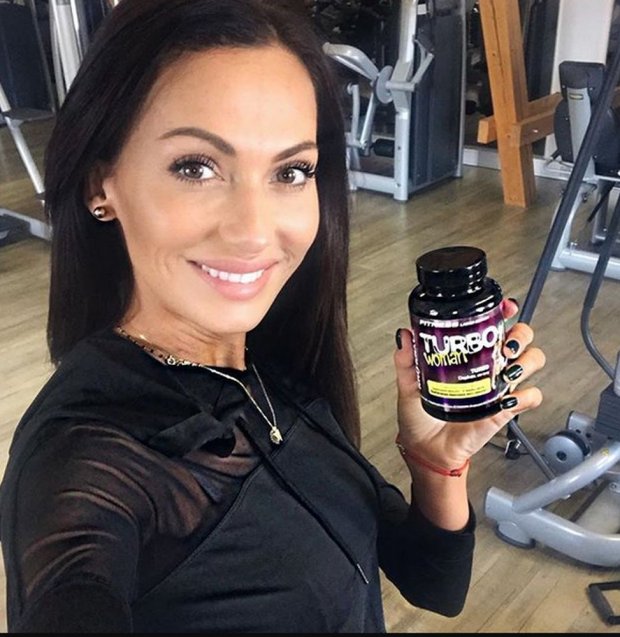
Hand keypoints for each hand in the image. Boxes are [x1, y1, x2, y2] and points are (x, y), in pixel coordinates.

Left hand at [393, 298, 545, 470]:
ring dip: (526, 360)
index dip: (504, 312)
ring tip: (507, 369)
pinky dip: (526, 395)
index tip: (505, 307)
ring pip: (531, 361)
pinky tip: (508, 398)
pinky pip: (530, 397)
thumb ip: (406, 361)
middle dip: (520, 334)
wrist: (426, 450)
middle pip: (520, 338)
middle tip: (505, 344)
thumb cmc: (420, 418)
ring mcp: (498, 387)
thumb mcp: (408, 386)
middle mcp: (487, 367)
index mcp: (466, 356)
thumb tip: (404, 335)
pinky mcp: (504, 410)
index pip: (491, 326)